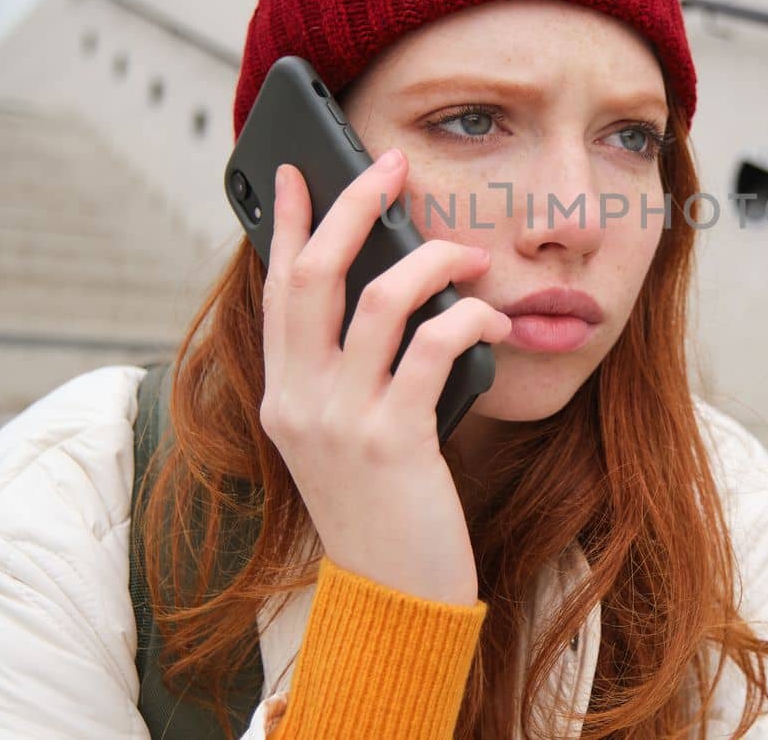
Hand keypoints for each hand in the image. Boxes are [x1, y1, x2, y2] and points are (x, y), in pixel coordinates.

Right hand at [258, 148, 511, 605]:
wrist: (395, 601)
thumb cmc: (386, 509)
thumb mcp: (349, 436)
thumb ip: (352, 372)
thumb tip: (391, 288)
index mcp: (284, 396)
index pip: (276, 290)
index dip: (285, 224)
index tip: (298, 171)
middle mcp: (300, 403)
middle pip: (314, 276)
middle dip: (354, 208)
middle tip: (393, 166)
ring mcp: (341, 423)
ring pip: (376, 302)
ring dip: (429, 261)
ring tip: (467, 253)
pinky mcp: (393, 442)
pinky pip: (433, 349)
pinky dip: (467, 318)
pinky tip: (490, 316)